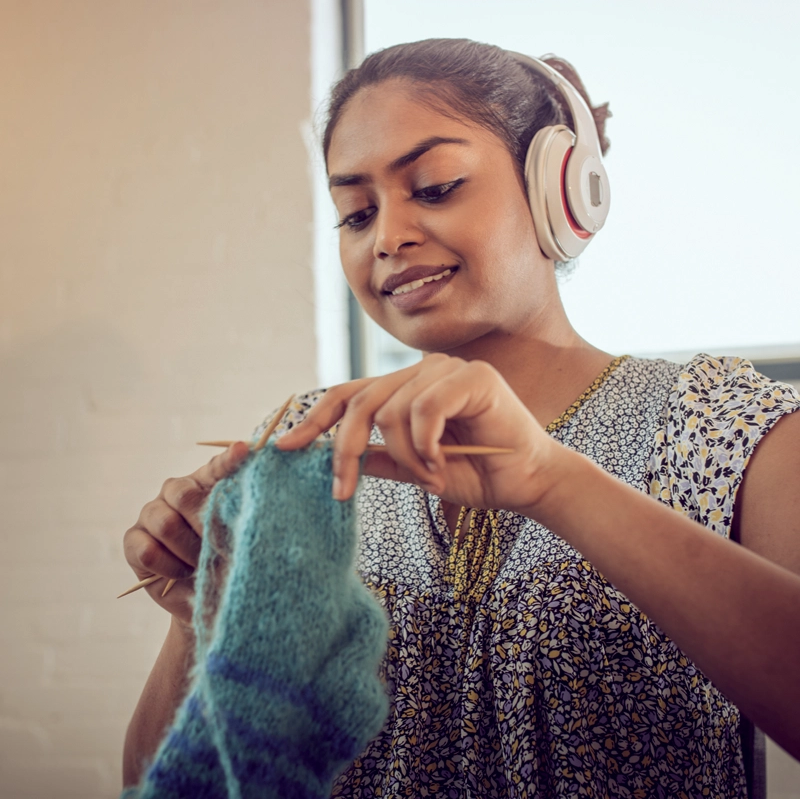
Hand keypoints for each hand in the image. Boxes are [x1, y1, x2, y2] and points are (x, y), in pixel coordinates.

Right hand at [122, 441, 249, 626]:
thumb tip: (244, 508)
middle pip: (184, 495)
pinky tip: (181, 573)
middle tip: (218, 547)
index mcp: (207, 484)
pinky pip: (147, 550)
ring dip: (187, 551)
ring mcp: (152, 512)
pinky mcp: (133, 539)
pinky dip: (169, 567)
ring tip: (200, 565)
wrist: (204, 597)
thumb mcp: (237, 541)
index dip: (229, 459)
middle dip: (204, 525)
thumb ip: (237, 521)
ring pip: (165, 524)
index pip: (217, 466)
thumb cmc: (225, 562)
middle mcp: (177, 491)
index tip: (244, 450)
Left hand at [276, 354, 558, 512]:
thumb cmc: (476, 475)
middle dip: (344, 451)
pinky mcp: (472, 376)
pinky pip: (423, 409)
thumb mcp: (414, 470)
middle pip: (360, 401)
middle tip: (343, 491)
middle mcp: (422, 371)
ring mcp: (447, 369)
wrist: (528, 482)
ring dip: (405, 457)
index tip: (285, 447)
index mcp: (405, 389)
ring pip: (391, 410)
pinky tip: (444, 461)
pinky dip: (426, 445)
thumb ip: (379, 459)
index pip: (349, 394)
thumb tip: (339, 460)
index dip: (314, 420)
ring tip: (431, 476)